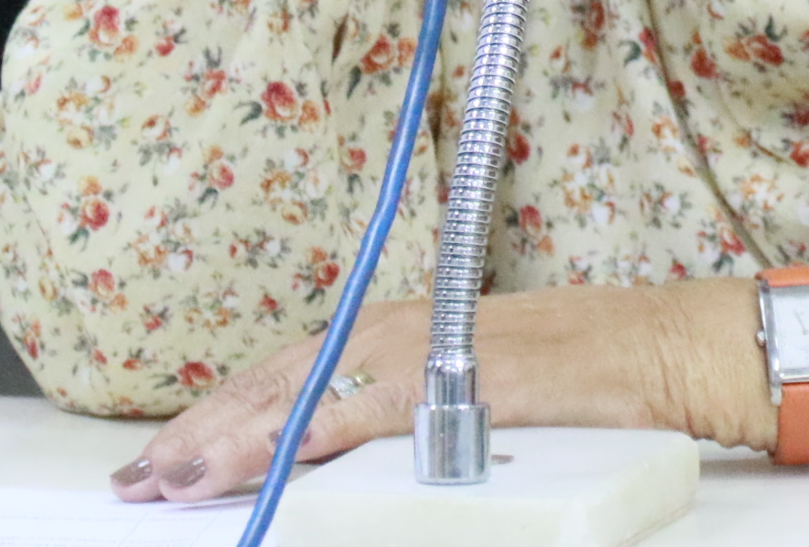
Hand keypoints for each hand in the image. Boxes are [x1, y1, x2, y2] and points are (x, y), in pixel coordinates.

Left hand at [111, 279, 771, 502]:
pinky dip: (297, 437)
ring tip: (171, 479)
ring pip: (300, 392)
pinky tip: (256, 463)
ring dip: (229, 438)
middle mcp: (401, 328)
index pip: (290, 370)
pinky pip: (357, 411)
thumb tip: (365, 451)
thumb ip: (421, 411)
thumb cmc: (597, 375)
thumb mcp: (487, 390)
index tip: (168, 451)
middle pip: (277, 378)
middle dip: (202, 429)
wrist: (669, 347)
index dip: (223, 411)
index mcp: (404, 329)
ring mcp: (425, 347)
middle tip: (138, 477)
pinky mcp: (452, 377)